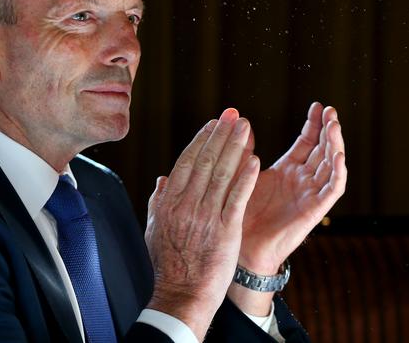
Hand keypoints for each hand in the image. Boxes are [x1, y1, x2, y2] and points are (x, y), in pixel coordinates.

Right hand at [144, 108, 259, 339]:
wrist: (181, 293)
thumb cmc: (168, 263)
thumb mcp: (153, 228)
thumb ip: (158, 201)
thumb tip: (162, 179)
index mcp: (168, 201)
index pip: (186, 161)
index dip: (202, 139)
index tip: (214, 124)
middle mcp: (185, 203)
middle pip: (205, 160)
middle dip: (220, 134)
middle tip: (233, 115)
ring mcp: (205, 216)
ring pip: (221, 173)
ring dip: (235, 147)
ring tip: (246, 128)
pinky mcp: (225, 229)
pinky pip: (236, 198)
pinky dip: (245, 177)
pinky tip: (255, 160)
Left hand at [239, 102, 346, 274]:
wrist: (241, 246)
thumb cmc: (239, 211)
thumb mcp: (241, 174)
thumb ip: (244, 151)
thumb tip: (242, 122)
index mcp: (287, 171)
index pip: (307, 143)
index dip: (313, 125)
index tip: (317, 105)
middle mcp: (302, 181)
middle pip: (322, 150)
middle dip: (328, 130)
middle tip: (330, 110)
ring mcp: (310, 194)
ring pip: (330, 166)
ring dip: (335, 145)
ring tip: (334, 125)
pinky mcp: (314, 210)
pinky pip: (332, 189)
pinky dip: (337, 172)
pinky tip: (337, 155)